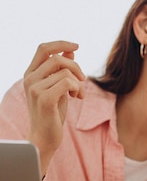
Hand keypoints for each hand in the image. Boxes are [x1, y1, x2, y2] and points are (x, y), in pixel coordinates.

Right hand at [23, 41, 85, 172]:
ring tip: (79, 94)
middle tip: (83, 80)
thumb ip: (62, 70)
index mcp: (31, 74)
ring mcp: (34, 88)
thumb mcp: (59, 87)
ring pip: (65, 71)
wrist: (45, 137)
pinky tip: (77, 98)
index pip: (43, 48)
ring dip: (79, 82)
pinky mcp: (44, 99)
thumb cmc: (53, 113)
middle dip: (76, 67)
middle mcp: (29, 79)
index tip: (77, 46)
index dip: (61, 44)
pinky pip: (67, 82)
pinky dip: (77, 88)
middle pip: (57, 58)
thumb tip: (70, 50)